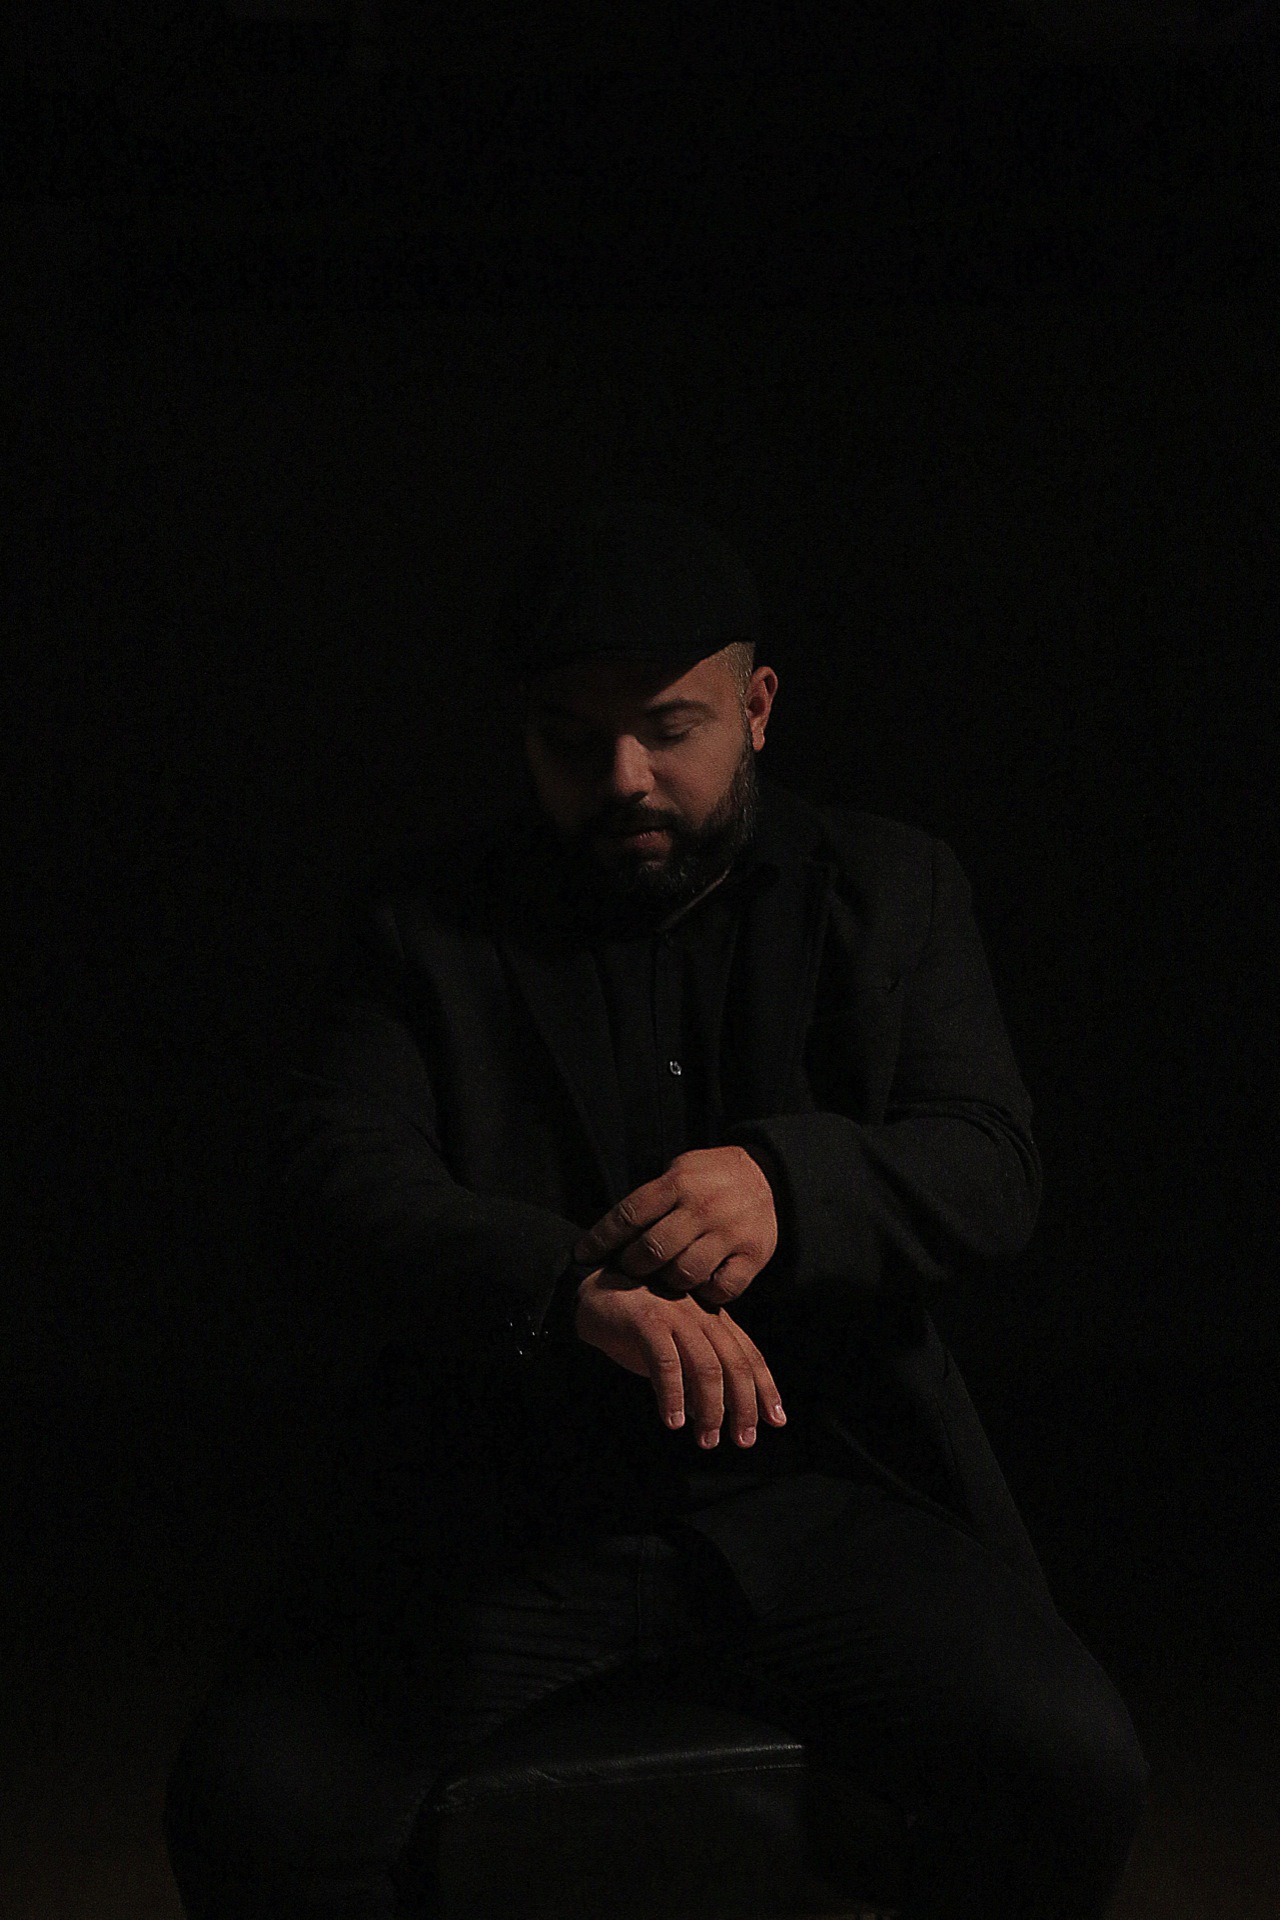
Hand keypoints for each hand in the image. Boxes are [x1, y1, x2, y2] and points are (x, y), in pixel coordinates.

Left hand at [572, 1147, 777, 1308]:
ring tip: (662, 1277)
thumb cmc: (710, 1178)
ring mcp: (729, 1233)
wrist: (768, 1176)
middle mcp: (702, 1208)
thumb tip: (609, 1237)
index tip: (582, 1255)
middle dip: (631, 1266)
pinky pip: (721, 1289)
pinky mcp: (753, 1256)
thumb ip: (651, 1200)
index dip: (600, 1239)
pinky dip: (705, 1292)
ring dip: (666, 1282)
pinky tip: (698, 1283)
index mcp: (678, 1182)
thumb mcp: (679, 1171)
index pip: (629, 1215)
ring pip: (683, 1275)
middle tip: (627, 1269)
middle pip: (652, 1251)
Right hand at [573, 1267, 785, 1448]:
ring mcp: (675, 1315)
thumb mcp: (674, 1350)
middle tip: (743, 1441)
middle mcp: (701, 1314)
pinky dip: (673, 1396)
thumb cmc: (636, 1325)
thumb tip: (711, 1415)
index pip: (749, 1355)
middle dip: (743, 1406)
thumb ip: (694, 1376)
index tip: (776, 1421)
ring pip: (706, 1366)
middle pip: (735, 1363)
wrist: (591, 1293)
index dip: (766, 1389)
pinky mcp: (647, 1321)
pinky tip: (673, 1421)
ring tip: (707, 1440)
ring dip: (710, 1409)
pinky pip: (667, 1363)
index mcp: (713, 1319)